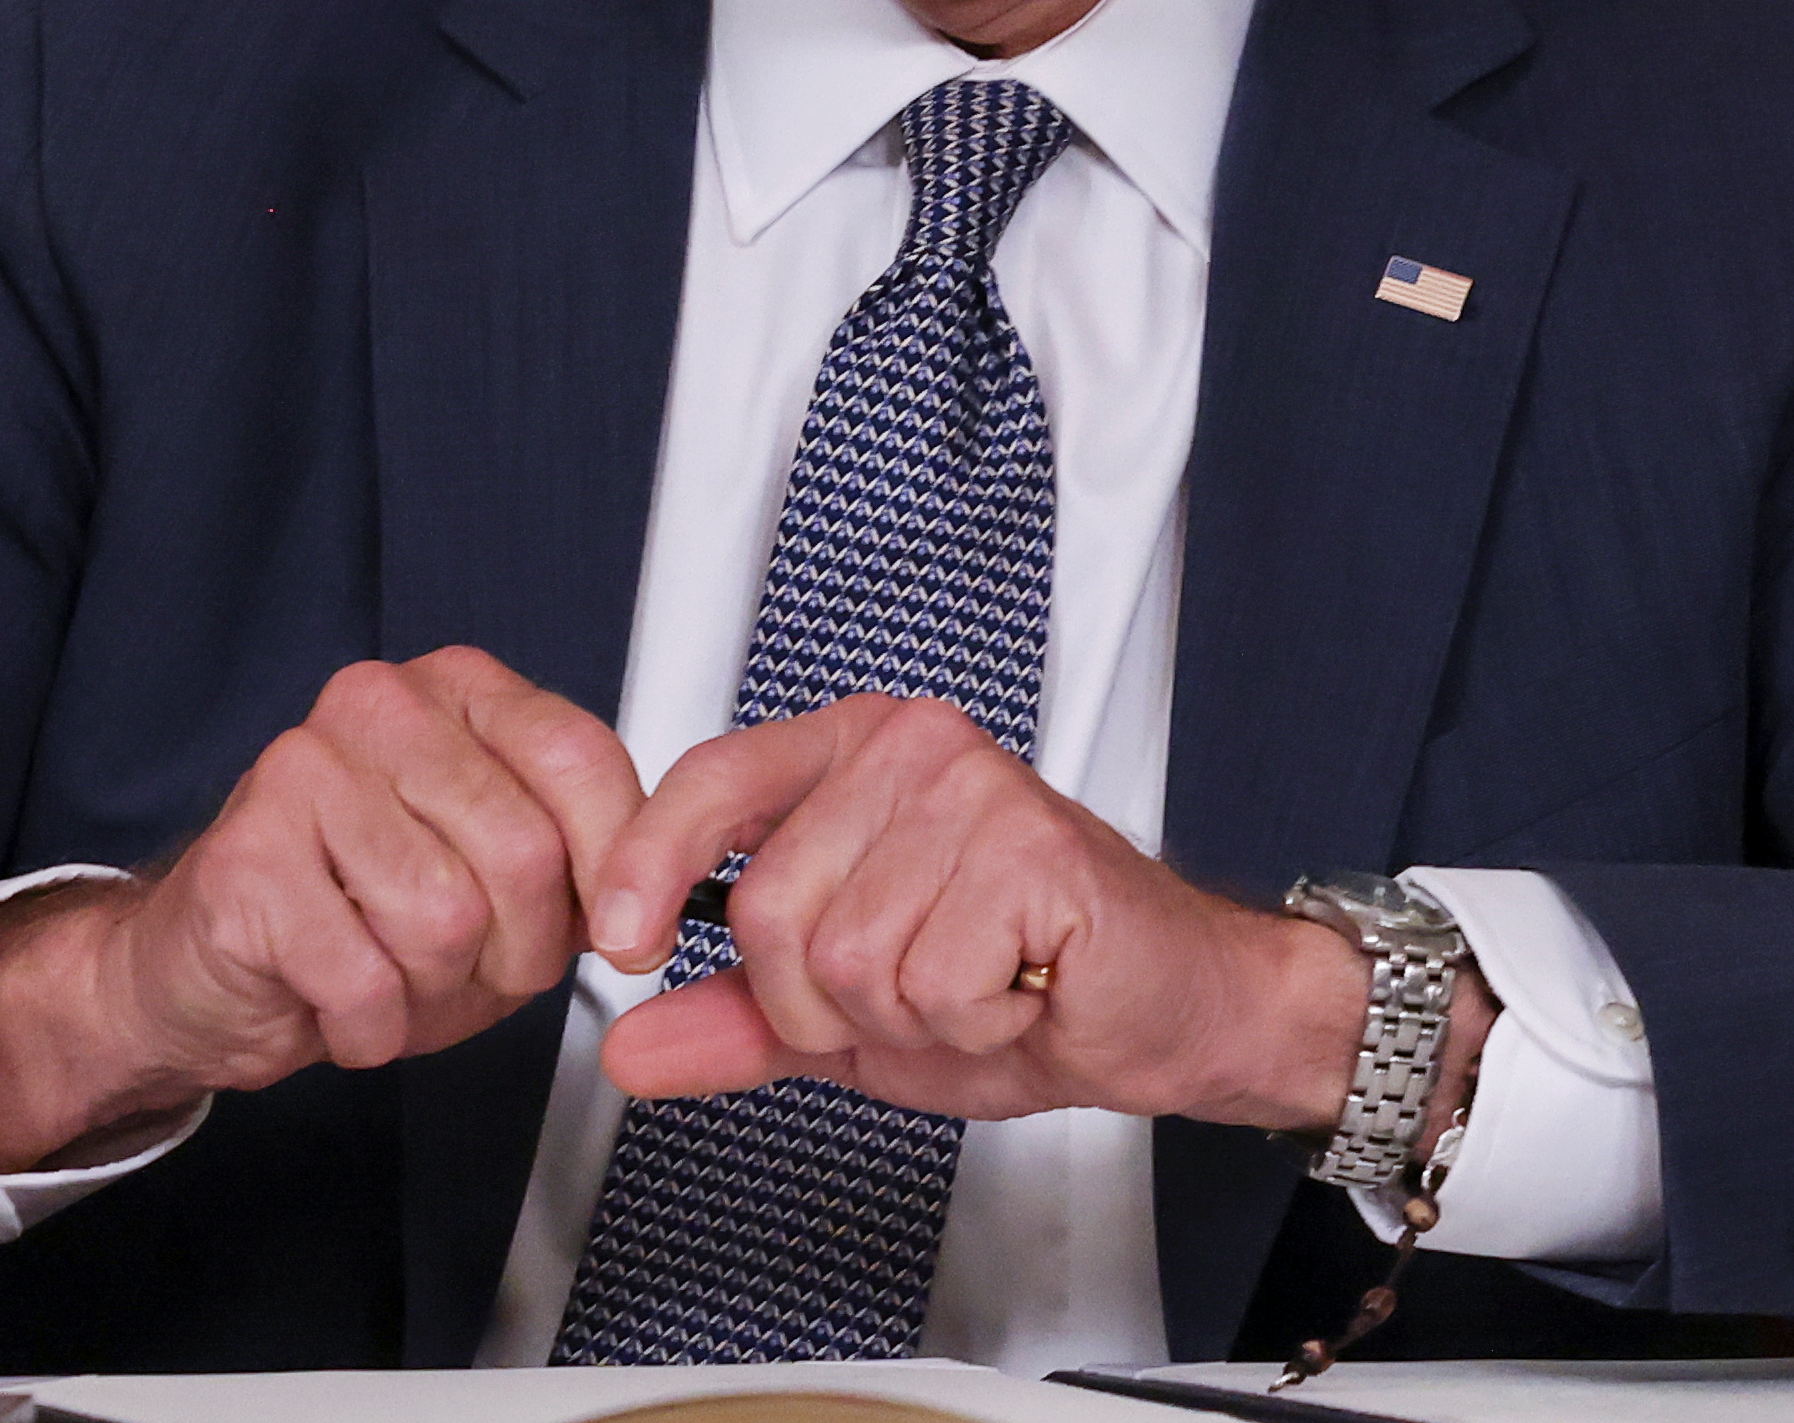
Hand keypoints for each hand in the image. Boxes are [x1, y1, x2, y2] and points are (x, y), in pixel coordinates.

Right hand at [0, 647, 646, 1172]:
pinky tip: (336, 999)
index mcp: (459, 692)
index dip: (619, 869)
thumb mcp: (503, 883)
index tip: (622, 934)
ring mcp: (302, 771)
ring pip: (446, 920)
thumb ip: (583, 867)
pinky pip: (365, 979)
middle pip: (524, 852)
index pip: (581, 758)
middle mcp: (379, 705)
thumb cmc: (363, 918)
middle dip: (515, 953)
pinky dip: (367, 1027)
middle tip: (466, 966)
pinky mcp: (246, 858)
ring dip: (432, 991)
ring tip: (389, 970)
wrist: (213, 969)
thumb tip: (651, 898)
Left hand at [587, 694, 1410, 1129]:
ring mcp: (972, 790)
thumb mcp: (852, 1016)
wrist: (1171, 1011)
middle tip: (911, 998)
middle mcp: (909, 750)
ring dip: (905, 1022)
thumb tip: (632, 1042)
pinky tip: (1017, 995)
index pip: (713, 780)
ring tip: (972, 992)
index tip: (622, 939)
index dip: (648, 863)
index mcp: (853, 756)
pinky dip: (969, 1028)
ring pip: (845, 960)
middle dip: (825, 1005)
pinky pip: (931, 987)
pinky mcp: (1031, 850)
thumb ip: (738, 1019)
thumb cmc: (1026, 987)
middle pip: (771, 912)